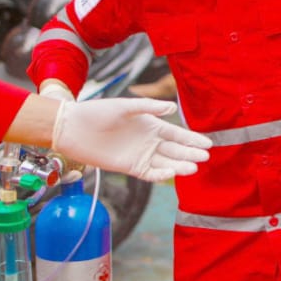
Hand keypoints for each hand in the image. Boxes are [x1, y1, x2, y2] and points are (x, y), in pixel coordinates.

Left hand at [51, 98, 212, 182]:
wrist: (72, 128)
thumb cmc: (97, 112)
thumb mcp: (125, 106)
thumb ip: (149, 107)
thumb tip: (173, 108)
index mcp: (151, 126)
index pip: (177, 134)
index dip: (192, 139)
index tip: (208, 144)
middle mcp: (149, 142)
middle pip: (175, 150)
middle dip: (191, 153)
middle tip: (205, 157)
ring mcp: (140, 155)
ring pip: (166, 163)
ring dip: (180, 165)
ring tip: (194, 167)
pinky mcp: (130, 167)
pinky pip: (150, 173)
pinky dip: (161, 174)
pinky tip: (172, 173)